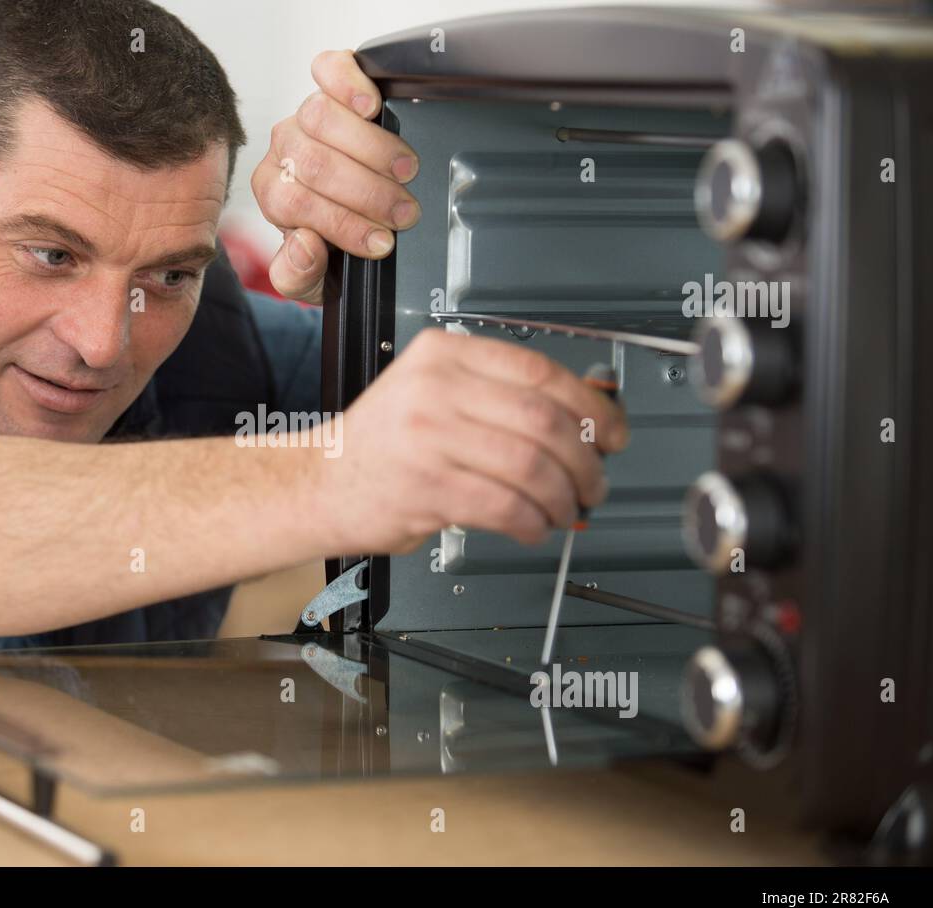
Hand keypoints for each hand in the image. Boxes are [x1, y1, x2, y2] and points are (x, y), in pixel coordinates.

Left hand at [251, 50, 420, 303]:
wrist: (360, 214)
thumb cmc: (337, 242)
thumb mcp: (314, 278)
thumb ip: (297, 275)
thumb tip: (305, 247)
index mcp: (274, 195)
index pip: (296, 205)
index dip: (344, 225)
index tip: (382, 243)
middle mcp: (284, 151)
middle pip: (314, 163)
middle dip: (367, 193)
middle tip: (404, 213)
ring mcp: (306, 115)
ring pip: (320, 118)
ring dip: (371, 148)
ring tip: (406, 171)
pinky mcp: (330, 84)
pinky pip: (328, 70)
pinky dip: (349, 83)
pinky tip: (373, 105)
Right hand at [313, 329, 629, 554]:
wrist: (319, 482)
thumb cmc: (382, 443)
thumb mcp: (435, 394)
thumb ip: (500, 396)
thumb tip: (588, 414)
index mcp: (445, 354)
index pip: (540, 371)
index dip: (592, 406)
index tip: (613, 432)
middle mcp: (436, 388)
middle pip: (545, 421)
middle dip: (586, 461)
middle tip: (595, 482)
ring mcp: (428, 438)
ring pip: (531, 466)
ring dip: (563, 497)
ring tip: (565, 509)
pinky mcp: (425, 488)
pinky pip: (505, 506)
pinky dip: (533, 522)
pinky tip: (533, 526)